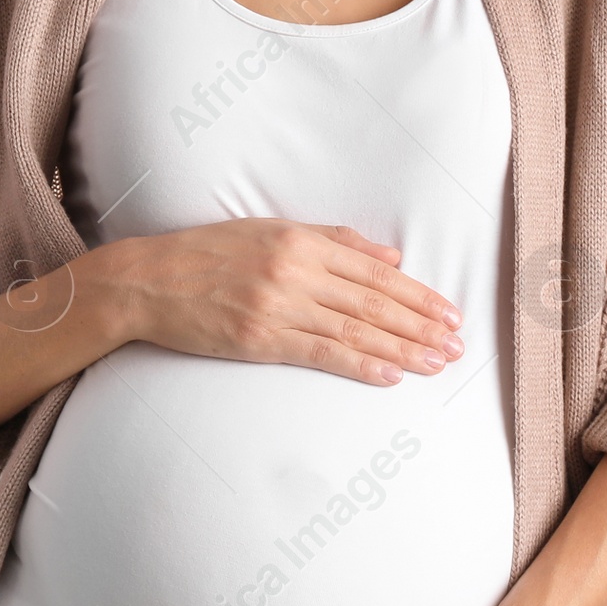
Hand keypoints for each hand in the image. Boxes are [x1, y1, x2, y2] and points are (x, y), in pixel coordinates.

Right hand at [92, 219, 463, 386]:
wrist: (149, 281)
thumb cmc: (209, 254)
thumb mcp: (270, 231)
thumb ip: (332, 241)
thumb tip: (390, 257)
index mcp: (299, 239)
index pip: (374, 271)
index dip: (416, 293)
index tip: (448, 311)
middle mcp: (293, 270)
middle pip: (372, 300)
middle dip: (420, 323)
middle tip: (457, 342)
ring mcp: (276, 305)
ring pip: (354, 328)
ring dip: (402, 347)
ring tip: (437, 362)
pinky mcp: (258, 339)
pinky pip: (320, 353)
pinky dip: (359, 364)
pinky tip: (390, 374)